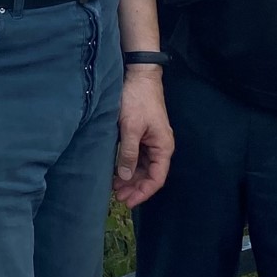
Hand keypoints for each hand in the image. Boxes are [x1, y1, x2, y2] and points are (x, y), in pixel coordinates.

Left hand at [113, 66, 172, 208]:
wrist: (138, 74)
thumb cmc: (137, 99)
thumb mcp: (130, 127)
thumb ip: (128, 153)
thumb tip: (124, 177)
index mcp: (163, 147)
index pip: (156, 178)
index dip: (143, 192)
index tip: (128, 202)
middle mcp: (160, 146)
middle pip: (149, 174)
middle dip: (134, 187)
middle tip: (116, 197)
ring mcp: (151, 140)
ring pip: (142, 167)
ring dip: (129, 178)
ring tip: (114, 188)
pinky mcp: (141, 134)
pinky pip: (137, 156)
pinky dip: (127, 165)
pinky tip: (115, 172)